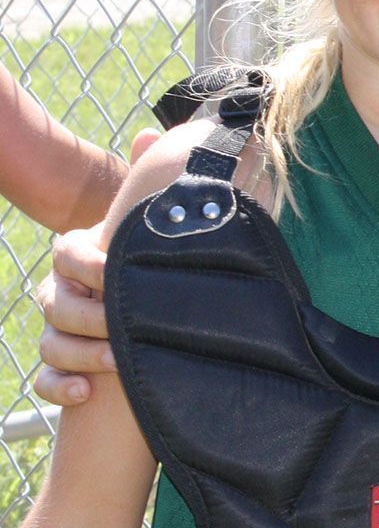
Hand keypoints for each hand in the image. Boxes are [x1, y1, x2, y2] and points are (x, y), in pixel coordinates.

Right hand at [32, 127, 158, 404]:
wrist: (182, 312)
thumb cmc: (169, 260)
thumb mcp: (164, 223)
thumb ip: (153, 180)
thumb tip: (150, 133)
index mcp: (87, 253)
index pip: (67, 252)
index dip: (89, 264)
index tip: (116, 274)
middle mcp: (67, 290)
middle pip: (55, 302)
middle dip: (88, 315)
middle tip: (124, 324)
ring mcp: (64, 329)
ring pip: (52, 342)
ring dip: (81, 353)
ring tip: (118, 361)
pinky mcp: (68, 368)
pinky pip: (47, 380)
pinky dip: (60, 387)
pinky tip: (86, 393)